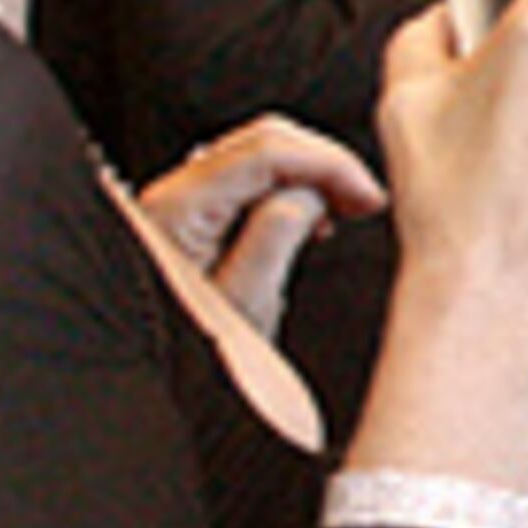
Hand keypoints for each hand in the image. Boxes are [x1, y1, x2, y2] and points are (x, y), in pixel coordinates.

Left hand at [133, 115, 383, 337]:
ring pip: (260, 155)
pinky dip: (290, 188)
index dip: (328, 164)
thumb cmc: (193, 356)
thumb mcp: (245, 302)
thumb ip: (278, 233)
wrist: (160, 386)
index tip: (368, 193)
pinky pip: (250, 179)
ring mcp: (184, 201)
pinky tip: (311, 217)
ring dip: (310, 174)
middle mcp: (175, 193)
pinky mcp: (196, 216)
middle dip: (323, 162)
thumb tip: (313, 192)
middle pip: (263, 140)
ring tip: (344, 209)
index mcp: (180, 208)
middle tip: (364, 198)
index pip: (265, 151)